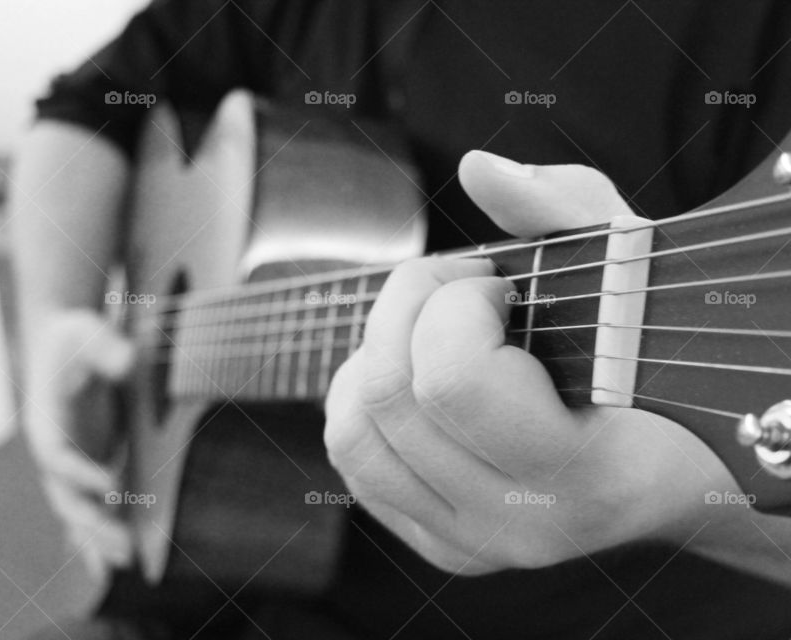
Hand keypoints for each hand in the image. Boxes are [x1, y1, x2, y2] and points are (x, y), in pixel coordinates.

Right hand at [23, 308, 136, 578]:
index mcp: (46, 425)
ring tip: (127, 562)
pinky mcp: (87, 470)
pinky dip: (100, 536)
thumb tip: (129, 361)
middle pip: (66, 497)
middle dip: (91, 522)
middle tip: (123, 544)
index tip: (113, 485)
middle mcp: (53, 454)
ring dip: (99, 538)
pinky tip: (115, 565)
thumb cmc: (75, 338)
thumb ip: (105, 348)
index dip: (82, 473)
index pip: (58, 457)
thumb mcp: (86, 333)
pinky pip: (92, 509)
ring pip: (78, 512)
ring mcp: (70, 466)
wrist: (66, 346)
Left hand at [323, 151, 740, 574]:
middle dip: (409, 307)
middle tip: (459, 289)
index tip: (499, 285)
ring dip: (376, 354)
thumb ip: (564, 209)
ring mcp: (472, 542)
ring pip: (352, 432)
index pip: (454, 380)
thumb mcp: (630, 272)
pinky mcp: (436, 542)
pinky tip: (416, 377)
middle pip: (389, 394)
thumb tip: (477, 168)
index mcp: (586, 470)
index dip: (459, 303)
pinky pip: (353, 460)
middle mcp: (520, 523)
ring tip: (432, 333)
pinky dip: (364, 400)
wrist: (671, 464)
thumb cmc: (651, 360)